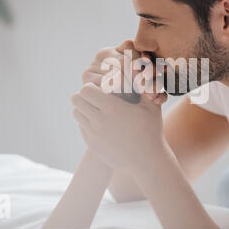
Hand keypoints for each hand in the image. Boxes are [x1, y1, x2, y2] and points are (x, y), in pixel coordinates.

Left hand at [72, 39, 168, 170]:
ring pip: (76, 113)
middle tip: (97, 96)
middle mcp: (99, 121)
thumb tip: (139, 66)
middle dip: (85, 95)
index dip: (93, 86)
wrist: (147, 161)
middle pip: (76, 99)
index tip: (102, 88)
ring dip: (84, 108)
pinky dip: (88, 122)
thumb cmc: (151, 130)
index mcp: (112, 108)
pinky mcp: (92, 144)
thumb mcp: (151, 106)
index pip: (86, 89)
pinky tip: (102, 123)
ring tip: (98, 108)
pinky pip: (82, 127)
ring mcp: (93, 134)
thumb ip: (143, 85)